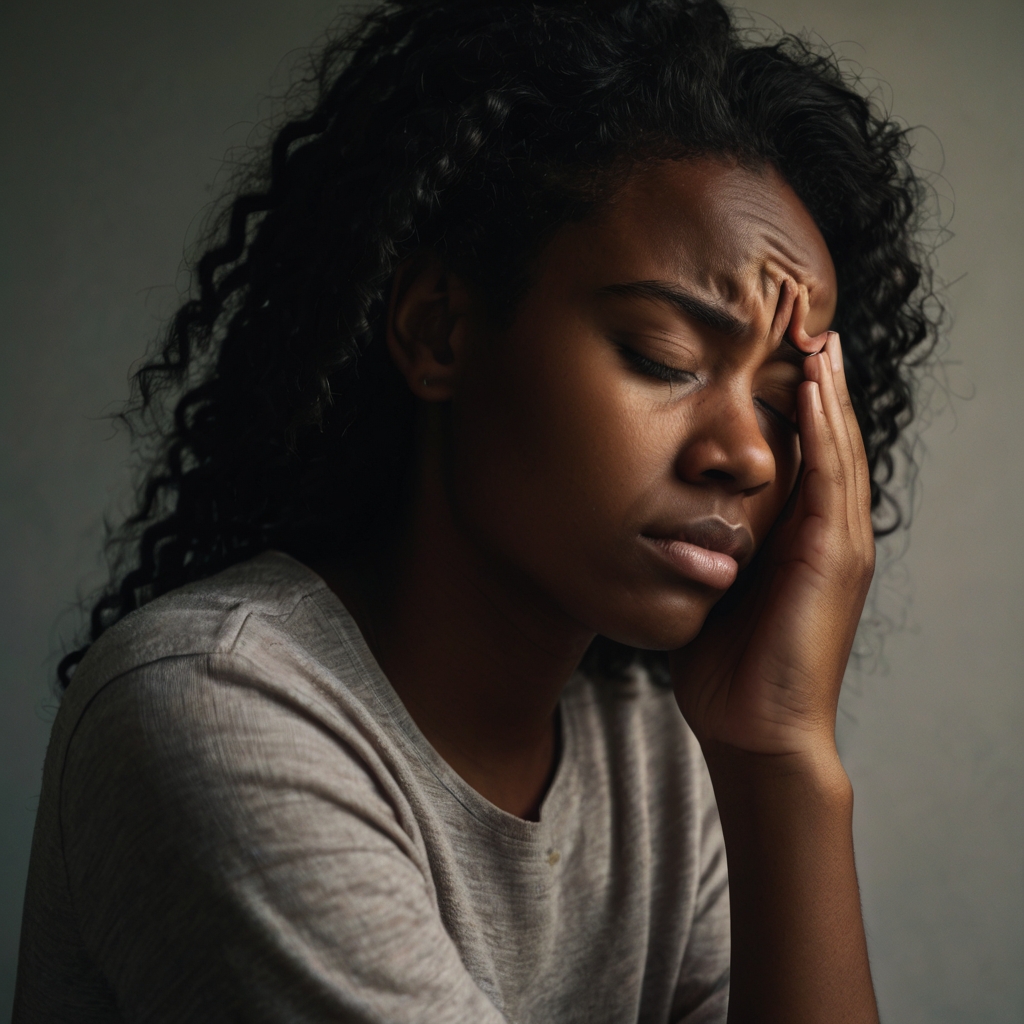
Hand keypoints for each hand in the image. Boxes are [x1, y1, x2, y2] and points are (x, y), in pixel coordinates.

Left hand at [671, 331, 874, 763]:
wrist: (753, 729)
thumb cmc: (726, 665)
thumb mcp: (713, 585)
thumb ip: (705, 544)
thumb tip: (663, 512)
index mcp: (802, 538)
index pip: (807, 454)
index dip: (799, 403)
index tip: (778, 353)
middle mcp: (829, 533)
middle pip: (831, 439)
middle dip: (821, 382)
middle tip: (808, 323)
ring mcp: (839, 545)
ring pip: (839, 448)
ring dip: (828, 391)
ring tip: (818, 337)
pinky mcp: (834, 559)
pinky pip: (830, 481)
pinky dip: (824, 432)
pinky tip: (813, 390)